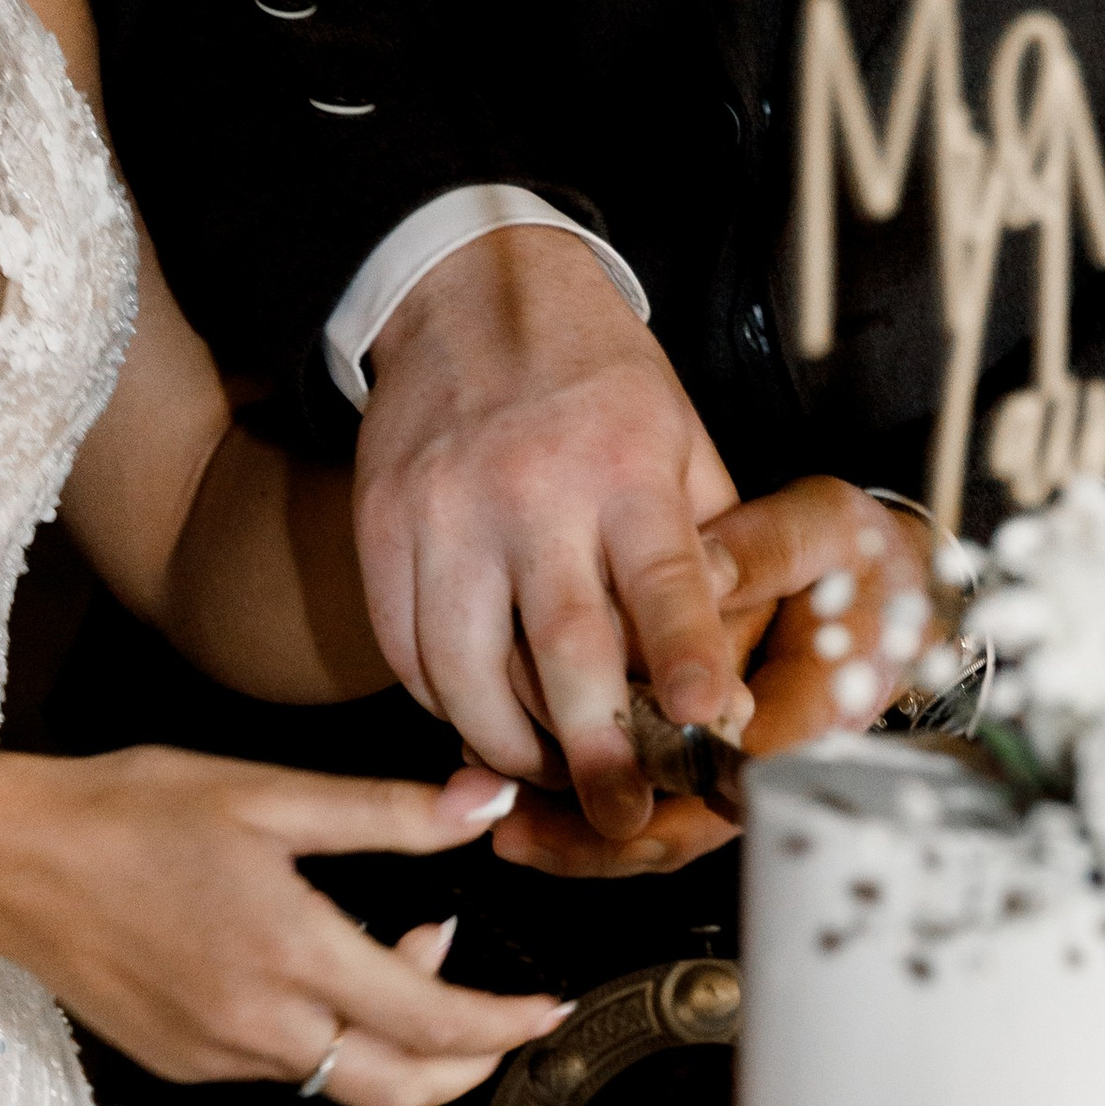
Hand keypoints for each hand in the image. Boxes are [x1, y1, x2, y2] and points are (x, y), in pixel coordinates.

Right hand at [0, 749, 569, 1105]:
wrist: (7, 863)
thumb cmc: (126, 811)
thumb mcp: (265, 792)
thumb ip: (386, 814)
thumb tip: (484, 806)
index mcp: (294, 956)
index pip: (437, 1022)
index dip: (507, 1026)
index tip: (552, 1011)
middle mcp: (263, 1027)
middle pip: (406, 1091)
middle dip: (471, 1063)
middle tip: (501, 1015)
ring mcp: (223, 1057)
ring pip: (347, 1083)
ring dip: (398, 1039)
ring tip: (405, 953)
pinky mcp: (191, 1064)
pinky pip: (289, 1070)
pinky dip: (332, 1036)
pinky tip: (319, 969)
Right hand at [356, 229, 745, 842]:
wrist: (465, 289)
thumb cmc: (592, 385)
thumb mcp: (676, 441)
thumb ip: (704, 557)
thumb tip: (724, 695)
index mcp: (625, 465)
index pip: (662, 580)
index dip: (683, 654)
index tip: (703, 718)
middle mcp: (530, 491)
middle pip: (560, 649)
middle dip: (594, 752)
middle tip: (621, 816)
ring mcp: (444, 513)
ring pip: (467, 671)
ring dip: (509, 747)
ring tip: (546, 776)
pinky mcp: (380, 528)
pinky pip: (405, 653)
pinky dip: (442, 707)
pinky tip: (477, 723)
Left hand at [493, 479, 938, 880]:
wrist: (889, 591)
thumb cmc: (858, 561)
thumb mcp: (824, 533)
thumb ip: (764, 553)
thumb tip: (700, 568)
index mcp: (809, 713)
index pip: (728, 776)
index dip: (657, 787)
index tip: (592, 784)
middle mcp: (768, 765)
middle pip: (674, 832)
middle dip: (588, 838)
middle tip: (514, 826)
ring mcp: (732, 776)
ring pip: (649, 835)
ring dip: (571, 835)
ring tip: (498, 815)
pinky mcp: (703, 772)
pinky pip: (642, 810)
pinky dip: (578, 809)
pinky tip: (519, 790)